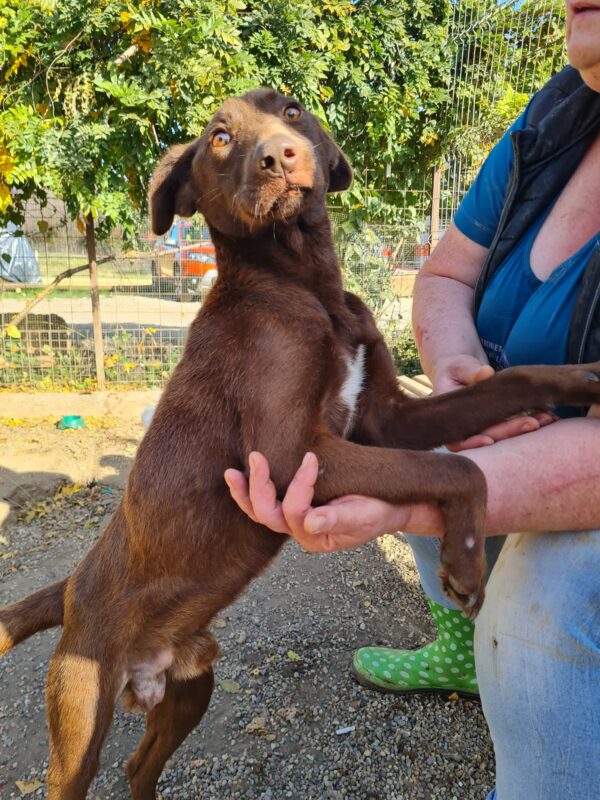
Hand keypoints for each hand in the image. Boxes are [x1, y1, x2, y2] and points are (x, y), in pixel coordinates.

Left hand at [224, 452, 410, 552]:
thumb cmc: (378, 510)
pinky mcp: (294, 508)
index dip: (299, 486)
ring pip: (260, 513)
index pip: (295, 513)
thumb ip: (338, 519)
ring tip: (232, 472)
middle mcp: (301, 531)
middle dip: (259, 487)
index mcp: (316, 537)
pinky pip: (266, 503)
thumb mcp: (364, 515)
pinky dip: (251, 491)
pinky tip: (241, 475)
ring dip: (245, 492)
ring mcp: (295, 522)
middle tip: (257, 458)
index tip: (310, 458)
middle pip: (268, 515)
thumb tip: (311, 521)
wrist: (390, 507)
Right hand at [431, 354, 555, 451]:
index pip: (457, 441)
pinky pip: (514, 429)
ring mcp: (484, 431)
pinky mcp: (499, 427)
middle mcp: (466, 431)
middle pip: (486, 440)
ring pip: (503, 438)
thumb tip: (485, 373)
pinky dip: (530, 423)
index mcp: (449, 421)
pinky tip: (548, 417)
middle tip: (533, 423)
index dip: (473, 442)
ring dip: (524, 430)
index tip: (489, 439)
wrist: (463, 374)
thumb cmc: (456, 369)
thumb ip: (469, 371)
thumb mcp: (459, 367)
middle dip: (510, 433)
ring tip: (547, 418)